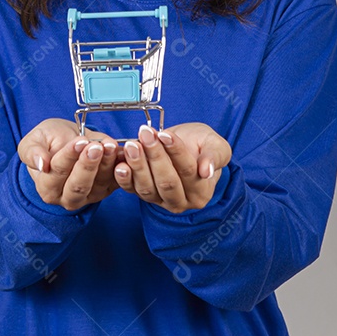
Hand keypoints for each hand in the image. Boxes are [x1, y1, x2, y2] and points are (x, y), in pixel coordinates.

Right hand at [18, 118, 120, 210]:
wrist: (67, 140)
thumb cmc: (49, 141)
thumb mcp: (32, 141)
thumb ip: (32, 152)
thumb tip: (42, 164)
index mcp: (46, 187)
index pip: (57, 173)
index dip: (68, 156)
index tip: (79, 141)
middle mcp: (67, 197)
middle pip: (79, 185)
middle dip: (89, 165)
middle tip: (97, 147)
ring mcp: (89, 196)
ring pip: (100, 184)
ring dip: (107, 164)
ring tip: (110, 145)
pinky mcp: (106, 190)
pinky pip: (117, 182)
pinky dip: (121, 167)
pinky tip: (123, 152)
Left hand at [114, 122, 231, 212]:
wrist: (186, 145)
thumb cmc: (202, 145)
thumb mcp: (216, 144)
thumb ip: (214, 156)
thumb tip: (206, 171)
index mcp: (202, 191)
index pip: (188, 171)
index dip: (176, 152)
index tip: (165, 134)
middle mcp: (181, 201)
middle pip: (166, 181)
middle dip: (154, 156)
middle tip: (145, 134)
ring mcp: (160, 201)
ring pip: (147, 187)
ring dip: (138, 165)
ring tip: (132, 144)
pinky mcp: (143, 195)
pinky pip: (132, 190)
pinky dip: (124, 178)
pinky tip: (120, 164)